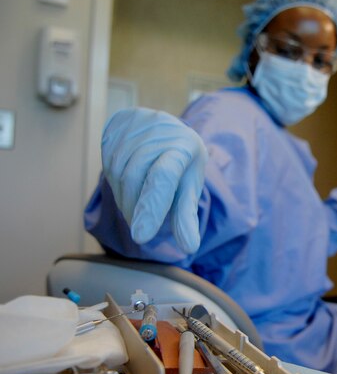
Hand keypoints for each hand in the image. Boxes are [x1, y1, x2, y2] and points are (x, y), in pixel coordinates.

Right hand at [101, 108, 206, 252]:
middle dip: (137, 211)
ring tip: (141, 211)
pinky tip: (130, 193)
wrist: (160, 127)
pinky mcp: (111, 137)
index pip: (164, 178)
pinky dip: (119, 192)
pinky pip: (109, 172)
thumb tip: (190, 247)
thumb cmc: (180, 162)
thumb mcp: (189, 184)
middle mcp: (156, 135)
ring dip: (127, 204)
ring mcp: (130, 133)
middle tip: (143, 230)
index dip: (152, 207)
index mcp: (182, 147)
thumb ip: (186, 215)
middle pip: (136, 181)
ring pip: (119, 179)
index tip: (141, 237)